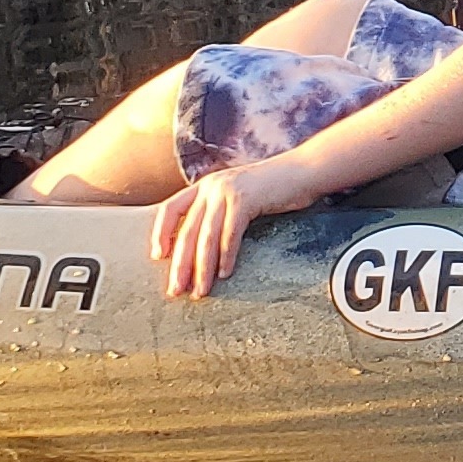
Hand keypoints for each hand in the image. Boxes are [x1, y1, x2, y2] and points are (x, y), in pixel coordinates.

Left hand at [148, 157, 322, 299]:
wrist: (304, 170)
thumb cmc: (274, 188)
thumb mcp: (238, 195)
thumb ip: (220, 211)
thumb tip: (204, 243)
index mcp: (205, 186)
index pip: (170, 209)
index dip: (161, 233)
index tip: (158, 257)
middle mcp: (211, 187)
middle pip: (187, 230)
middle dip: (180, 264)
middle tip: (176, 290)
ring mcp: (227, 191)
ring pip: (206, 237)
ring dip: (202, 268)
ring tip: (200, 291)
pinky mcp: (246, 199)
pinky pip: (230, 235)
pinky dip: (226, 257)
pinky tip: (225, 274)